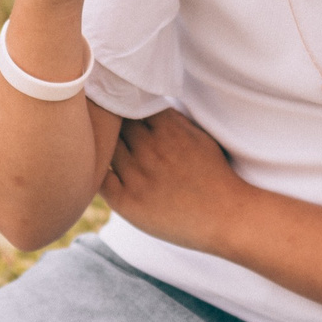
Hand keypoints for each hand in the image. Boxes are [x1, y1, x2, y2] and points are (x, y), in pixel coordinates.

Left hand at [99, 110, 249, 254]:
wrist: (226, 217)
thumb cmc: (215, 176)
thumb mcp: (200, 137)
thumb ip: (173, 119)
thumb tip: (148, 105)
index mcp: (168, 130)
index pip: (132, 104)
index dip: (124, 104)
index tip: (120, 106)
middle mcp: (150, 150)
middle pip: (115, 124)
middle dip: (110, 121)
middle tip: (101, 122)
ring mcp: (137, 176)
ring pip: (105, 148)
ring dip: (102, 145)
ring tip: (97, 145)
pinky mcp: (127, 202)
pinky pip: (99, 179)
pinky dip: (95, 171)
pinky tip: (97, 170)